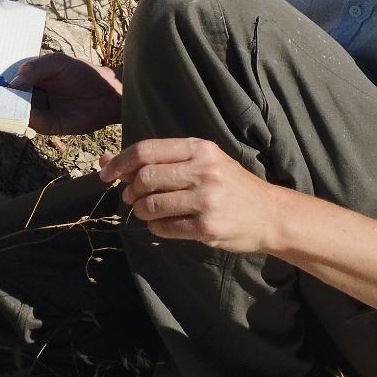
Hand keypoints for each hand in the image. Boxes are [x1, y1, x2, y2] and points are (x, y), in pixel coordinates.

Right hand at [6, 53, 122, 135]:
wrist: (109, 92)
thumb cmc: (83, 72)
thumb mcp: (57, 63)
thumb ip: (34, 69)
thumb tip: (13, 84)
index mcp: (31, 78)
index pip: (9, 82)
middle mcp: (33, 96)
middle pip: (10, 100)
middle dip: (0, 100)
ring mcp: (41, 111)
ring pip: (19, 113)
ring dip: (11, 111)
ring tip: (2, 105)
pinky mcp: (51, 125)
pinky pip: (34, 123)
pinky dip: (28, 119)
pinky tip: (24, 112)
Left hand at [100, 138, 285, 252]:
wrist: (271, 215)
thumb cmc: (230, 185)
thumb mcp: (202, 161)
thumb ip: (159, 159)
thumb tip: (105, 160)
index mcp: (200, 148)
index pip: (146, 150)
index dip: (119, 162)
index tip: (105, 174)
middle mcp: (204, 171)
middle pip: (145, 178)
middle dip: (130, 190)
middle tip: (132, 197)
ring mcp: (206, 200)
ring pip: (150, 205)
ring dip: (140, 211)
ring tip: (148, 211)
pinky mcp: (207, 228)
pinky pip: (163, 228)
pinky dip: (155, 227)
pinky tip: (163, 223)